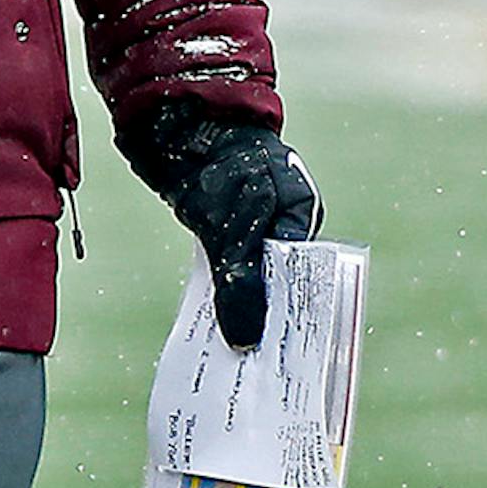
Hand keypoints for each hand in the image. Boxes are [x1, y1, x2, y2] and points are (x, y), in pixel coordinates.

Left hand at [123, 97, 320, 349]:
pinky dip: (220, 290)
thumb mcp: (232, 232)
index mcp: (301, 212)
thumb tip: (245, 340)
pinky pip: (228, 267)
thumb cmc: (221, 167)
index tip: (279, 350)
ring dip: (239, 305)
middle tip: (252, 360)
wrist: (183, 127)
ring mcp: (254, 222)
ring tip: (231, 350)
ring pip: (250, 276)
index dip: (290, 310)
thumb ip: (239, 283)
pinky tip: (211, 321)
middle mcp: (283, 219)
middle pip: (278, 279)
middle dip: (264, 314)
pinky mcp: (225, 227)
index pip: (304, 273)